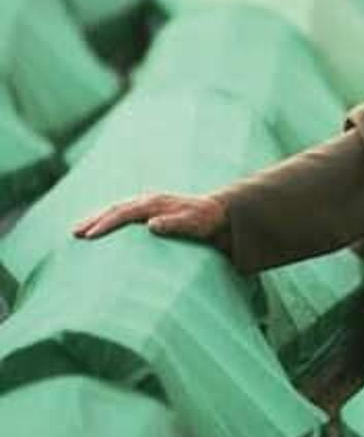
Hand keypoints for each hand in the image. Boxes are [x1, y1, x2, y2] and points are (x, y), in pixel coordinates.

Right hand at [73, 192, 227, 241]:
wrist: (217, 212)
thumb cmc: (205, 220)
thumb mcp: (194, 223)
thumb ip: (175, 223)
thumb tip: (151, 225)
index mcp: (155, 203)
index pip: (124, 212)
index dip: (106, 223)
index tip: (89, 235)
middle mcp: (149, 201)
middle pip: (115, 208)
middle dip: (94, 220)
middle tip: (74, 233)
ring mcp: (148, 204)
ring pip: (116, 209)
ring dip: (97, 219)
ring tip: (78, 232)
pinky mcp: (149, 210)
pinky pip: (124, 214)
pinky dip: (108, 220)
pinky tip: (99, 230)